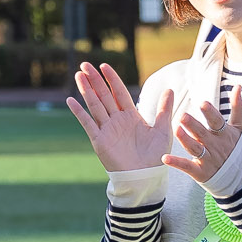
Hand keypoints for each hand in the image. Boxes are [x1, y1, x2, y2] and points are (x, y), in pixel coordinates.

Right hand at [66, 61, 181, 174]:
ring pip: (95, 105)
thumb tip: (170, 89)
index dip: (112, 79)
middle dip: (95, 80)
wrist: (146, 177)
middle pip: (104, 95)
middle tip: (85, 64)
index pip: (119, 93)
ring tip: (78, 75)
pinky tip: (70, 100)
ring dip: (86, 90)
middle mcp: (116, 120)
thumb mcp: (162, 130)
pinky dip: (79, 112)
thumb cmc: (155, 156)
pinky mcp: (99, 141)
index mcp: (130, 116)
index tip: (104, 66)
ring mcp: (107, 130)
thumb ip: (164, 110)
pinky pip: (88, 123)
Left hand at [164, 84, 241, 184]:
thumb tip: (238, 86)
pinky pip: (187, 167)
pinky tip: (165, 158)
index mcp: (224, 134)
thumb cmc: (238, 148)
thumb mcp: (240, 128)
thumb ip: (238, 107)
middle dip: (193, 125)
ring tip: (176, 130)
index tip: (203, 104)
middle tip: (183, 116)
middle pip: (203, 134)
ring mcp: (208, 159)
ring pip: (195, 149)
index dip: (210, 114)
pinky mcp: (201, 172)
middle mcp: (215, 146)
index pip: (217, 122)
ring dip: (185, 140)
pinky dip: (177, 163)